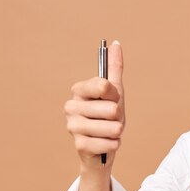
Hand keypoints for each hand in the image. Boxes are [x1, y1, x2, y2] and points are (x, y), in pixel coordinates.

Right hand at [64, 41, 124, 170]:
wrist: (104, 146)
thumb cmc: (108, 117)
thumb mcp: (114, 92)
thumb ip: (114, 68)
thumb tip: (116, 43)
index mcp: (79, 90)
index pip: (103, 86)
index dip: (115, 95)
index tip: (112, 99)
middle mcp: (71, 106)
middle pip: (111, 109)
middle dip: (118, 117)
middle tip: (111, 120)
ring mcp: (72, 126)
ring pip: (112, 127)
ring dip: (117, 132)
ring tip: (109, 132)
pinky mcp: (79, 145)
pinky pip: (109, 143)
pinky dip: (114, 144)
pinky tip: (107, 143)